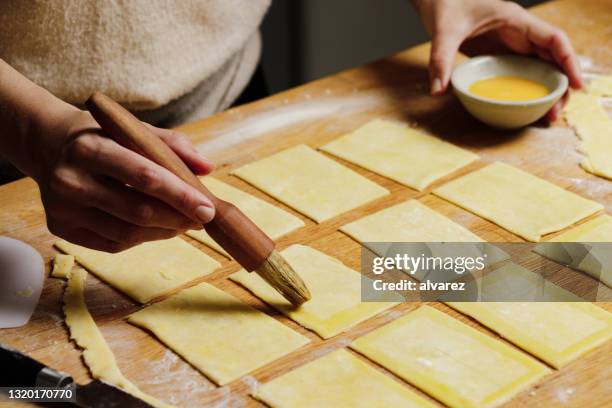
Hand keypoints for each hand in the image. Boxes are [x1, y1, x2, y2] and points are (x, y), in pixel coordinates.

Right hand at [36, 107, 214, 251]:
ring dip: (164, 231)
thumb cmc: (102, 136)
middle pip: (137, 211)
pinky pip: (112, 243)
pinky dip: (143, 239)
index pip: (144, 176)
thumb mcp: (133, 129)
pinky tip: (159, 228)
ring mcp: (62, 208)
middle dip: (177, 218)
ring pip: (126, 233)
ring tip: (185, 223)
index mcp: (89, 148)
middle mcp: (70, 180)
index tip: (208, 208)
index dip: (180, 195)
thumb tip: (207, 168)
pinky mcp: (60, 227)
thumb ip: (172, 145)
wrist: (49, 145)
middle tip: (203, 219)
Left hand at [413, 0, 581, 120]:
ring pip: (541, 66)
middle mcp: (520, 31)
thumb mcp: (443, 32)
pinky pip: (523, 71)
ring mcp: (512, 43)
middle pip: (553, 58)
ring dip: (548, 89)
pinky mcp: (501, 53)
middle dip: (561, 84)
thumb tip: (437, 90)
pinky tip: (530, 107)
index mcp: (515, 20)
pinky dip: (531, 88)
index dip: (569, 60)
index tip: (576, 84)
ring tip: (547, 115)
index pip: (554, 38)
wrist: (435, 0)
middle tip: (556, 113)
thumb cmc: (445, 5)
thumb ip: (440, 59)